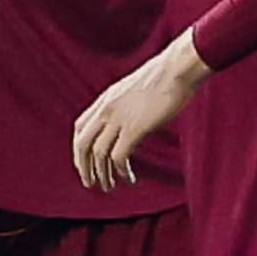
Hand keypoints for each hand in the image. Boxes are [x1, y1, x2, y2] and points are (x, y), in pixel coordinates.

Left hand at [73, 30, 208, 191]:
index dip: (79, 148)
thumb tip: (130, 117)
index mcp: (105, 99)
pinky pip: (119, 156)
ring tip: (108, 186)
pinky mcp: (135, 128)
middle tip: (90, 182)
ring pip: (98, 154)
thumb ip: (126, 104)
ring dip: (102, 174)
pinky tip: (129, 178)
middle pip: (82, 143)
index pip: (80, 127)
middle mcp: (107, 109)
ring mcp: (119, 118)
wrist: (177, 68)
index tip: (85, 162)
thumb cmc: (165, 76)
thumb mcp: (135, 88)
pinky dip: (121, 171)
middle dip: (83, 166)